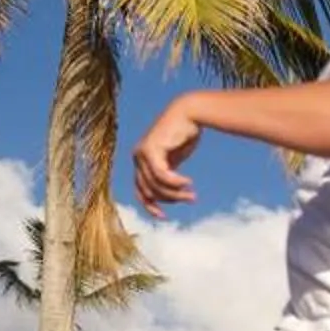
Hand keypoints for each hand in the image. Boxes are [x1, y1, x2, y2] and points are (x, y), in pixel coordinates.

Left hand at [131, 101, 202, 217]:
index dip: (151, 206)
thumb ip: (167, 175)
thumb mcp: (174, 159)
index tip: (164, 217)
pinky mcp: (151, 149)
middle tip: (191, 199)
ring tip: (192, 193)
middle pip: (149, 191)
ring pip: (156, 186)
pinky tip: (187, 183)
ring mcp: (141, 153)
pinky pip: (162, 175)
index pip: (140, 191)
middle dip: (170, 199)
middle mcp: (137, 157)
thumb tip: (169, 196)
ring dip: (176, 193)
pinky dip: (175, 182)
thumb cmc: (184, 134)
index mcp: (141, 161)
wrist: (189, 113)